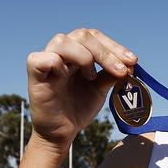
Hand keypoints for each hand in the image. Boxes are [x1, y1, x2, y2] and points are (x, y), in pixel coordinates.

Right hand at [26, 29, 137, 150]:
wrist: (62, 132)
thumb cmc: (78, 108)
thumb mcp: (100, 90)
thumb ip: (111, 75)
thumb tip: (131, 64)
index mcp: (77, 52)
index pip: (95, 37)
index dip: (114, 46)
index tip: (133, 61)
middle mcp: (62, 53)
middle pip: (82, 35)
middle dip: (106, 52)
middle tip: (122, 71)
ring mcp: (47, 61)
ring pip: (62, 41)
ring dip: (84, 56)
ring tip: (91, 77)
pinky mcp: (34, 75)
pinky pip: (41, 58)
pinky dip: (56, 63)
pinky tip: (66, 76)